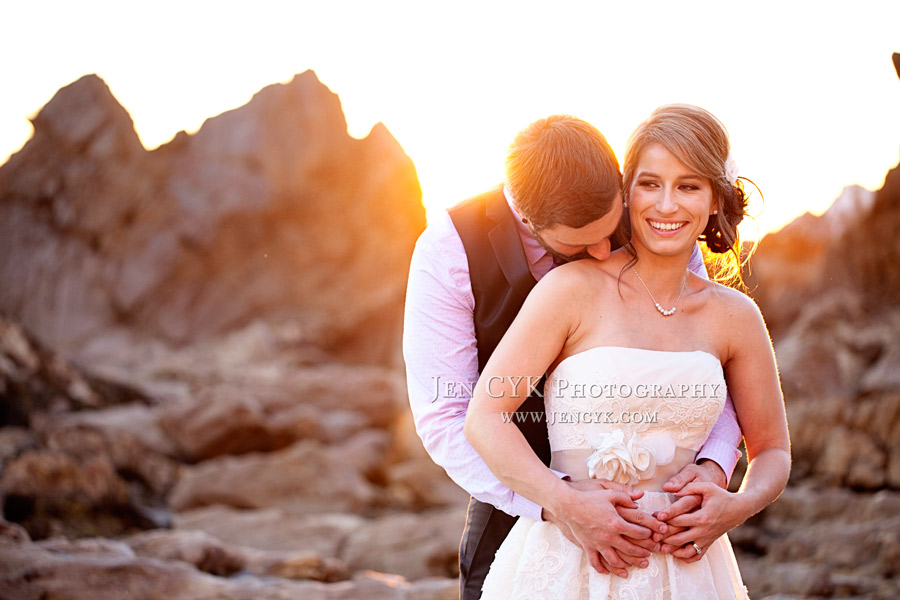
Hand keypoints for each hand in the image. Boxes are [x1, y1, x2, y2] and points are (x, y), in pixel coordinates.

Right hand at [543, 478, 666, 577]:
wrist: (568, 505)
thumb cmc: (589, 497)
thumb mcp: (609, 492)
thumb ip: (625, 496)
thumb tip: (639, 498)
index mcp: (616, 522)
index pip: (638, 532)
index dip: (650, 533)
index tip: (655, 534)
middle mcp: (608, 536)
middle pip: (631, 549)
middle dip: (644, 551)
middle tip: (652, 552)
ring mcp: (598, 543)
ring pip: (616, 560)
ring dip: (629, 563)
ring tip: (638, 564)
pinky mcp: (588, 547)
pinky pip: (597, 562)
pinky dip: (604, 569)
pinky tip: (610, 571)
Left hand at [655, 481, 748, 562]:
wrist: (738, 509)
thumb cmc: (721, 496)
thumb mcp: (707, 487)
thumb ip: (690, 487)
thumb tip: (673, 491)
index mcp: (702, 517)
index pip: (679, 520)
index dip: (665, 519)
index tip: (654, 517)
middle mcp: (704, 531)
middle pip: (679, 538)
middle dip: (664, 537)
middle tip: (651, 535)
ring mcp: (706, 539)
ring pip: (686, 550)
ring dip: (672, 550)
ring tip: (660, 546)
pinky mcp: (708, 543)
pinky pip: (696, 556)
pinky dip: (685, 557)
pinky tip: (675, 552)